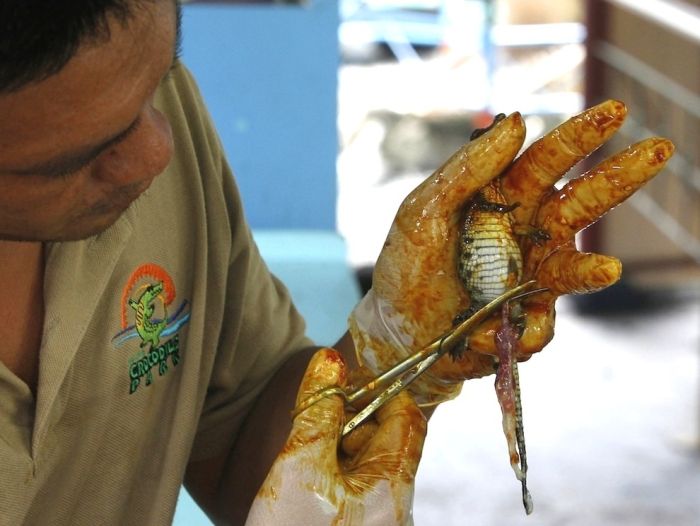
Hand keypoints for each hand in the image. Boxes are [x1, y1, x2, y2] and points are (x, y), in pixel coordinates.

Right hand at [245, 348, 426, 525]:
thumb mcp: (299, 468)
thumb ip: (317, 412)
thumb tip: (329, 361)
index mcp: (394, 488)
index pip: (407, 420)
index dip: (380, 392)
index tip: (344, 380)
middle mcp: (394, 507)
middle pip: (384, 440)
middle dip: (349, 419)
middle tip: (312, 416)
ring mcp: (375, 521)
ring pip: (364, 463)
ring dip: (334, 445)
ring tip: (301, 451)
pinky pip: (350, 487)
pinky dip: (328, 471)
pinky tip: (302, 478)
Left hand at [349, 100, 673, 404]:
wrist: (398, 336)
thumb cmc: (405, 269)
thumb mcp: (422, 213)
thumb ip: (466, 170)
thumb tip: (517, 121)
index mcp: (501, 200)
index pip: (544, 161)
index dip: (578, 137)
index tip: (613, 112)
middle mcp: (526, 234)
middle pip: (581, 203)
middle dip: (618, 178)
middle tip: (658, 149)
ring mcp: (532, 278)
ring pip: (575, 267)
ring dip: (590, 269)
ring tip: (605, 269)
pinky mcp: (529, 320)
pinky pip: (541, 325)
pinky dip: (512, 332)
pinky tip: (478, 335)